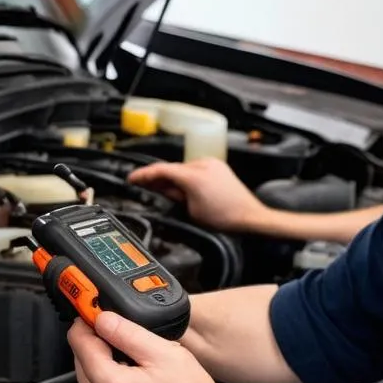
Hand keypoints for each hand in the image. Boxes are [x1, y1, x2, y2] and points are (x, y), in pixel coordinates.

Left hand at [67, 312, 232, 382]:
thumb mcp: (166, 355)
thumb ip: (130, 334)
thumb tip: (105, 319)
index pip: (80, 345)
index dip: (85, 321)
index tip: (93, 309)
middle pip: (80, 363)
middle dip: (88, 339)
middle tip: (106, 323)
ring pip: (90, 380)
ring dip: (97, 358)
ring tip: (118, 344)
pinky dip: (107, 377)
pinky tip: (128, 370)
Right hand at [127, 158, 269, 232]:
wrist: (250, 217)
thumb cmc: (226, 218)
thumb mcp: (192, 211)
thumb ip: (174, 196)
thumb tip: (164, 190)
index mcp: (193, 175)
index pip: (161, 170)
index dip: (143, 175)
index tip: (132, 178)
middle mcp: (203, 164)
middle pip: (172, 169)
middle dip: (159, 179)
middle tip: (145, 186)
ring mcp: (213, 164)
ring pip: (184, 169)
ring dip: (174, 178)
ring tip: (168, 192)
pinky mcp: (219, 168)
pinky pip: (196, 170)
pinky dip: (187, 178)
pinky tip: (185, 189)